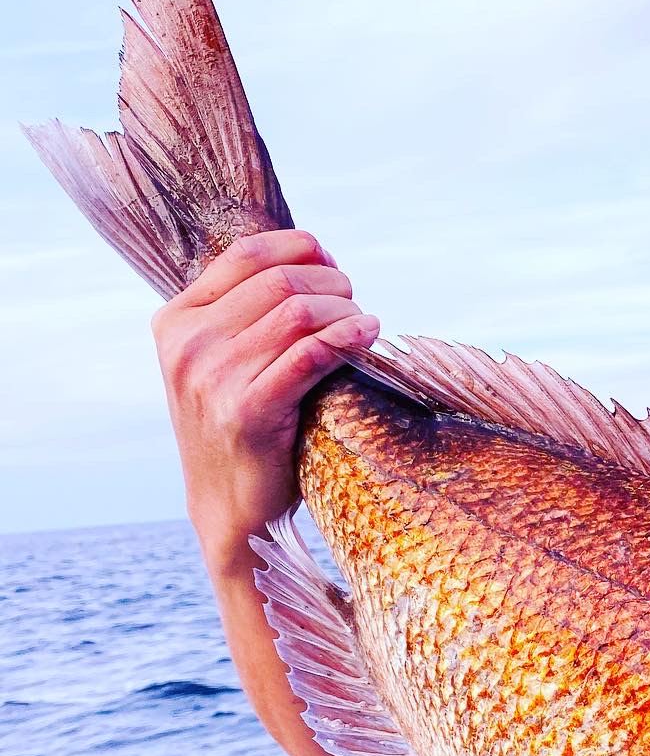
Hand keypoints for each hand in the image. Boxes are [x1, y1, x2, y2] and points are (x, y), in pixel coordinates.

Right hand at [150, 228, 377, 571]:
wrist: (229, 508)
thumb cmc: (241, 429)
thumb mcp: (224, 363)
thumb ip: (247, 316)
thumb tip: (312, 262)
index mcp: (176, 321)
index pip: (246, 254)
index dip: (300, 248)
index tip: (332, 264)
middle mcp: (188, 344)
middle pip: (279, 280)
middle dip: (331, 282)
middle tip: (354, 300)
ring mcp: (214, 378)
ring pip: (298, 312)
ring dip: (344, 310)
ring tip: (365, 322)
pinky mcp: (248, 411)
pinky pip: (310, 354)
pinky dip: (347, 337)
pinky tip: (368, 336)